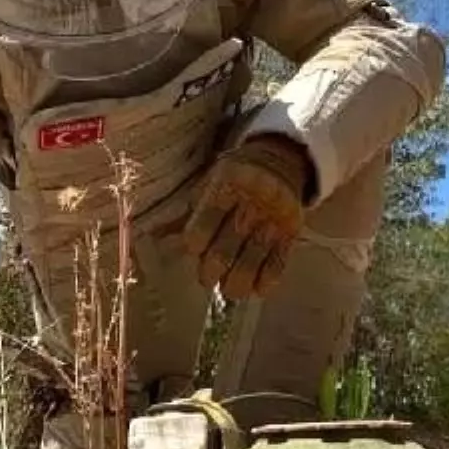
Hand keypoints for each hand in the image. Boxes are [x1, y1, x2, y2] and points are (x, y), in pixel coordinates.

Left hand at [182, 135, 313, 298]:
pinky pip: (278, 263)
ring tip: (229, 288)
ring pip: (252, 261)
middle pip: (225, 249)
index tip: (194, 250)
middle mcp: (251, 203)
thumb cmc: (236, 175)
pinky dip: (266, 280)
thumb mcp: (210, 182)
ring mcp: (273, 219)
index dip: (195, 244)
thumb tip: (157, 237)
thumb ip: (188, 211)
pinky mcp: (291, 232)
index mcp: (227, 186)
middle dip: (212, 271)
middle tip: (208, 277)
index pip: (205, 223)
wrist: (281, 159)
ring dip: (236, 283)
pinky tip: (256, 289)